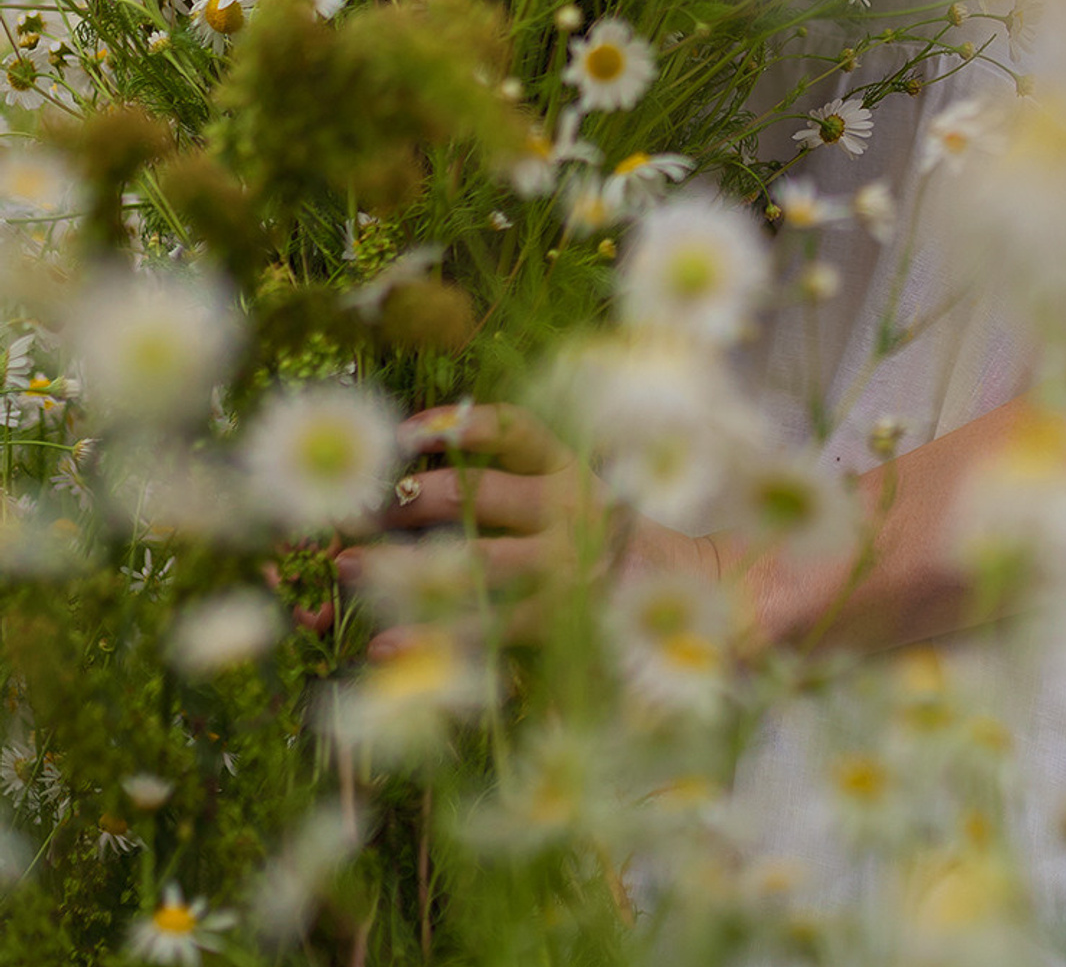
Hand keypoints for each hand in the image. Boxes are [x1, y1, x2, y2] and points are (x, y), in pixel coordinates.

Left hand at [334, 402, 712, 658]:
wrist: (713, 596)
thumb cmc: (623, 548)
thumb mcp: (588, 501)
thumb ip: (519, 485)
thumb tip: (424, 458)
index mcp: (573, 470)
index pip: (513, 430)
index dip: (458, 424)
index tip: (404, 431)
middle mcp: (569, 510)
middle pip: (477, 494)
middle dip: (405, 499)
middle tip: (346, 509)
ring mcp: (566, 568)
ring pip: (475, 562)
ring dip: (404, 566)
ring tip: (346, 569)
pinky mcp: (564, 623)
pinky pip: (488, 629)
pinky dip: (432, 638)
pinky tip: (382, 646)